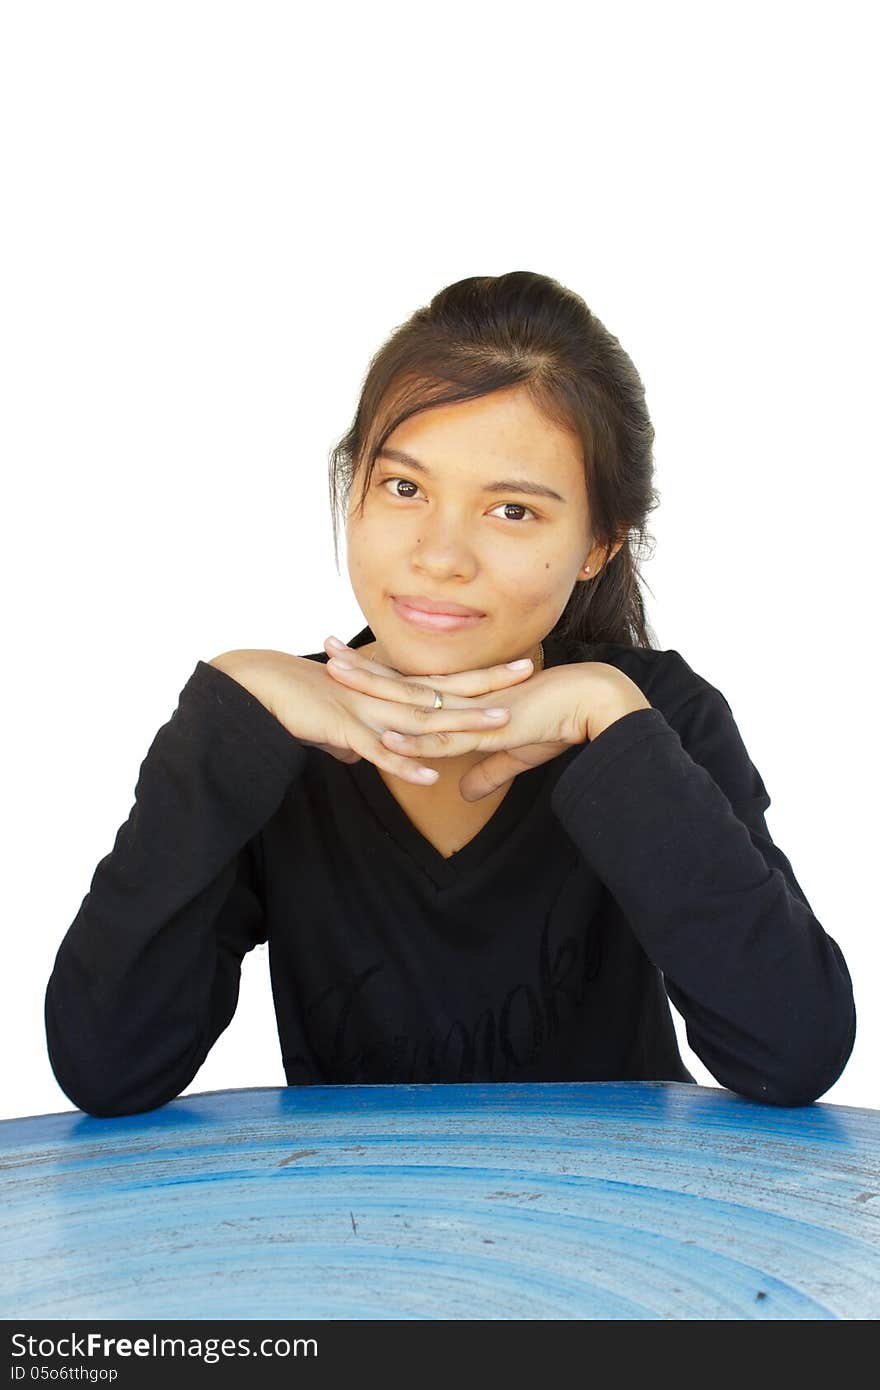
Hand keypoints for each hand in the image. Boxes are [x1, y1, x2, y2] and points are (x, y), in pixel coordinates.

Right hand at [207, 642, 535, 787]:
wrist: (258, 687)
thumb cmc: (294, 703)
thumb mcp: (332, 725)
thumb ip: (352, 741)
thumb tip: (362, 758)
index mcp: (386, 692)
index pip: (443, 682)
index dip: (479, 676)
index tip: (514, 666)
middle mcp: (384, 697)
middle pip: (445, 690)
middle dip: (488, 682)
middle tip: (529, 670)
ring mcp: (367, 712)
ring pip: (424, 718)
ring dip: (461, 722)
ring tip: (499, 723)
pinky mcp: (344, 731)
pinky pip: (380, 751)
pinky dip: (405, 763)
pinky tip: (430, 775)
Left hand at [322, 637, 651, 800]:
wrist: (597, 704)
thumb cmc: (564, 722)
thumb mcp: (518, 753)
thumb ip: (489, 771)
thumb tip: (466, 793)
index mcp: (468, 699)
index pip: (415, 685)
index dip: (382, 674)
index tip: (352, 660)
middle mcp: (464, 700)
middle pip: (403, 683)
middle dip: (363, 668)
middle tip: (326, 648)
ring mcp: (473, 713)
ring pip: (412, 703)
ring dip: (373, 690)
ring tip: (336, 674)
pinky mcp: (489, 731)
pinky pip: (443, 739)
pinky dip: (412, 740)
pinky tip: (382, 736)